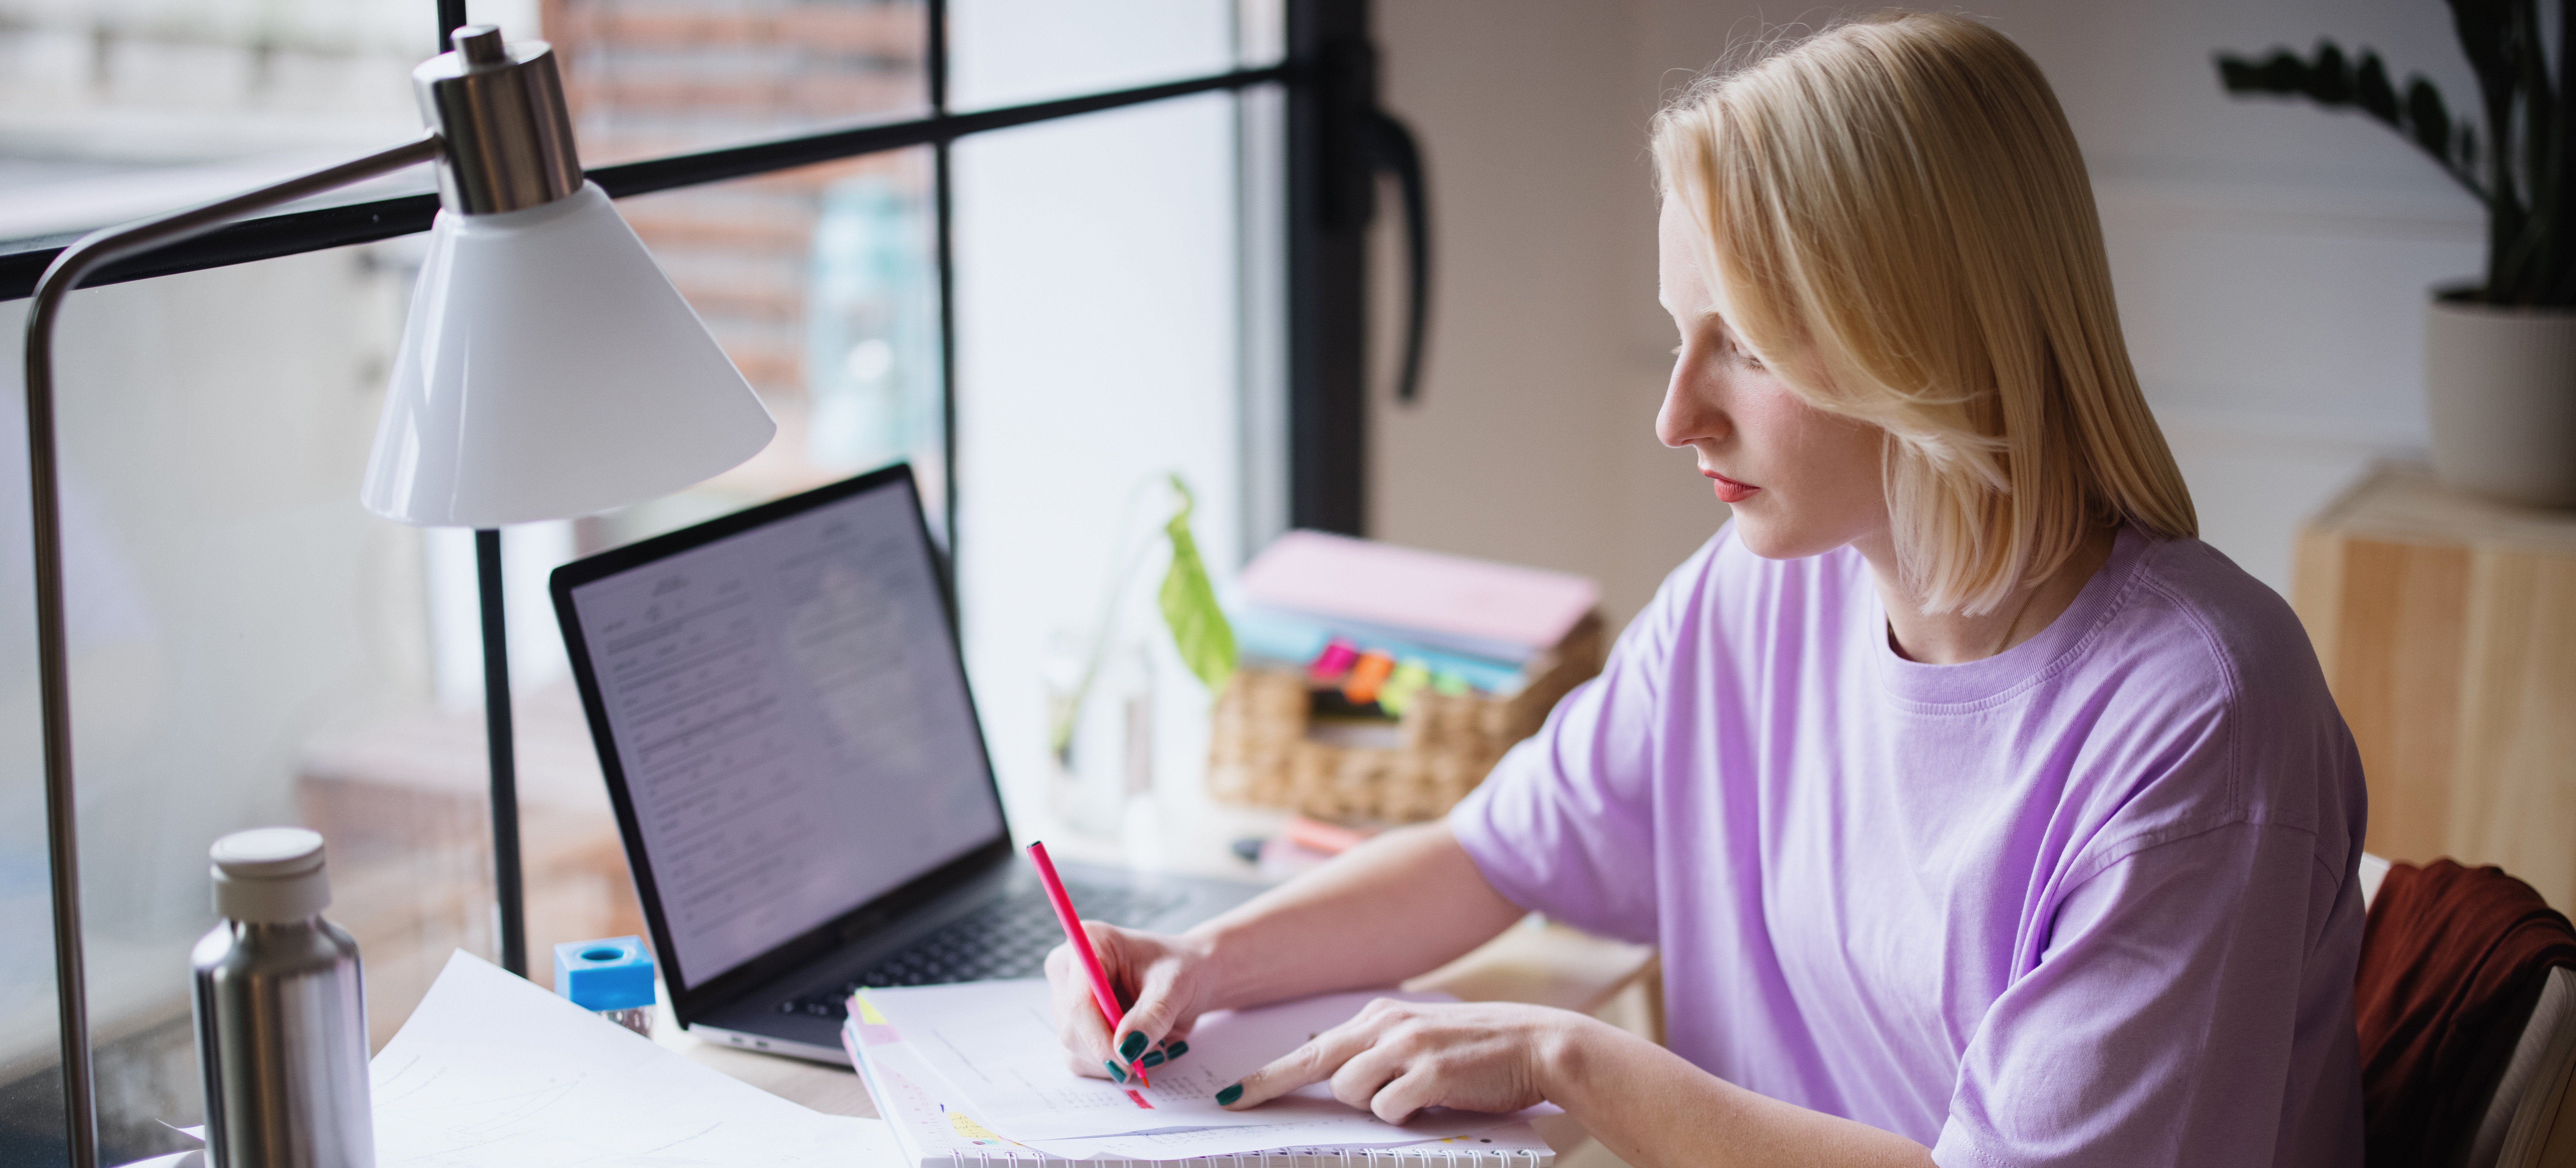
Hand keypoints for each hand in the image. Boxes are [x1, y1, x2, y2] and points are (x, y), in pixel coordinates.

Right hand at [1045, 922, 1219, 1081]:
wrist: (1188, 976)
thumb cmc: (1182, 970)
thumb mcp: (1176, 988)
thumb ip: (1153, 1016)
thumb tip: (1125, 1050)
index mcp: (1091, 943)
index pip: (1079, 1002)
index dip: (1100, 1037)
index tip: (1130, 1059)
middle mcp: (1068, 969)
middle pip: (1072, 1030)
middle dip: (1112, 1052)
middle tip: (1152, 1054)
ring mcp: (1065, 999)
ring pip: (1074, 1051)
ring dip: (1116, 1061)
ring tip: (1152, 1045)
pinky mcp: (1071, 1025)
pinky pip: (1081, 1061)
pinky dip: (1113, 1065)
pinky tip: (1137, 1049)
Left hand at [1218, 998, 1582, 1122]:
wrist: (1540, 1044)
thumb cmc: (1481, 1051)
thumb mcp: (1422, 1039)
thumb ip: (1382, 1052)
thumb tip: (1340, 1082)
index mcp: (1383, 1015)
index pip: (1314, 1047)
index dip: (1271, 1073)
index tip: (1234, 1092)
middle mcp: (1388, 1024)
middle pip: (1314, 1061)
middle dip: (1272, 1085)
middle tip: (1239, 1102)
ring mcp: (1407, 1047)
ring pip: (1351, 1091)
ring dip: (1371, 1104)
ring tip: (1412, 1098)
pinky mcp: (1428, 1073)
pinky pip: (1388, 1108)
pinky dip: (1403, 1115)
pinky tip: (1432, 1104)